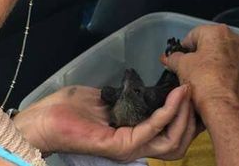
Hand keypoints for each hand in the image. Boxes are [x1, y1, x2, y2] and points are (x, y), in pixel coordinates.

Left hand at [13, 85, 197, 161]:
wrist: (43, 119)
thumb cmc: (68, 110)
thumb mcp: (105, 100)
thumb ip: (126, 99)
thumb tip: (143, 89)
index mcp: (132, 136)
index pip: (170, 133)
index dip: (185, 115)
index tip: (190, 90)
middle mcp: (135, 145)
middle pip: (179, 142)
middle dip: (192, 118)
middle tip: (195, 92)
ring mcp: (129, 147)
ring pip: (172, 140)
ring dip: (184, 114)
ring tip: (187, 92)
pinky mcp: (121, 145)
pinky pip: (153, 129)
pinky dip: (168, 112)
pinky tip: (174, 95)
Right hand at [160, 24, 238, 113]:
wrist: (227, 109)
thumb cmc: (204, 82)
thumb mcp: (181, 66)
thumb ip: (174, 58)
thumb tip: (169, 58)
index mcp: (218, 32)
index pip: (194, 34)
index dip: (184, 48)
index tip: (179, 59)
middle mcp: (237, 40)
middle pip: (212, 44)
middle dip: (201, 55)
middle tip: (191, 70)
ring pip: (226, 57)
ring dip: (216, 64)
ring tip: (205, 80)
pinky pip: (236, 70)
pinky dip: (228, 75)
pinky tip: (219, 87)